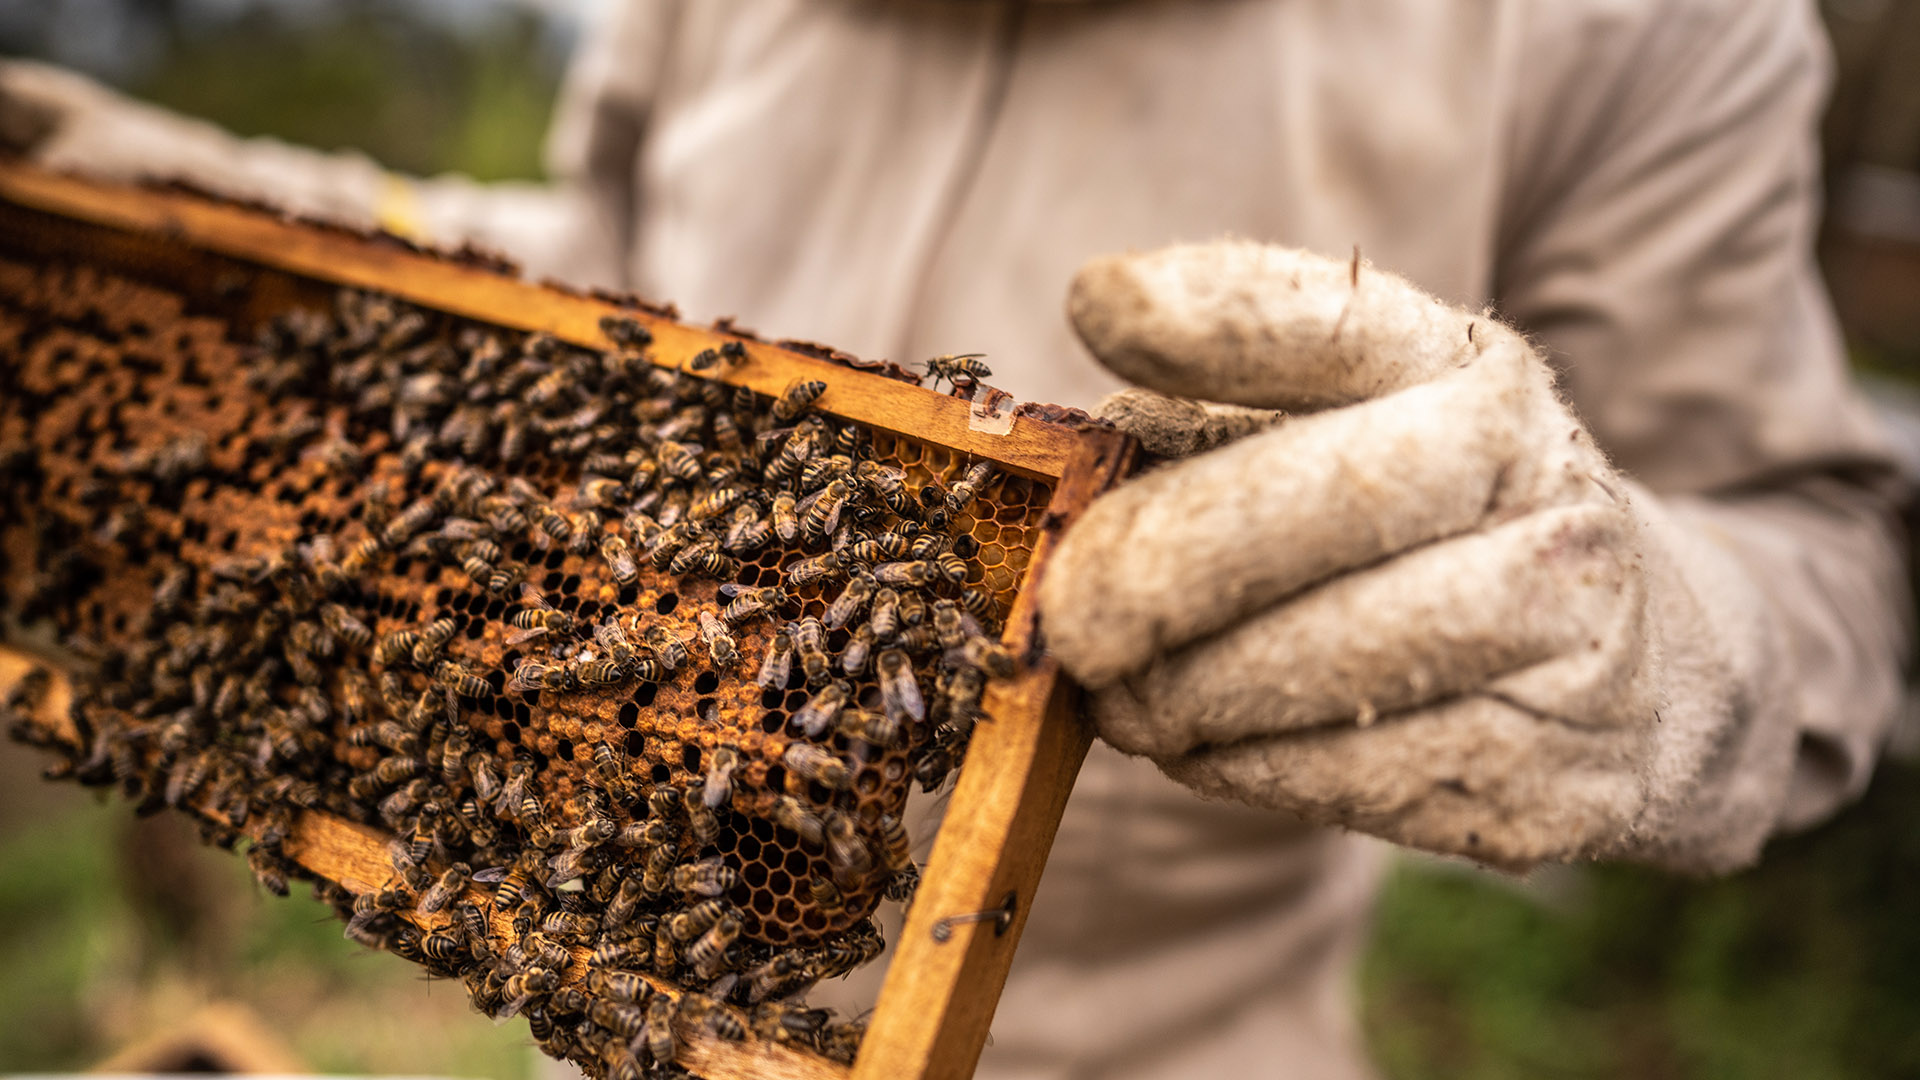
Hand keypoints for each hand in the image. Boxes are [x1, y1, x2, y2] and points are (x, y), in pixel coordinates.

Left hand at [1037, 241, 1751, 868]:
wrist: (1650, 676)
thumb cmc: (1433, 537)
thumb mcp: (1358, 443)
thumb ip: (1218, 425)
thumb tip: (1071, 461)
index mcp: (1471, 371)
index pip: (1343, 320)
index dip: (1218, 313)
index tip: (1096, 306)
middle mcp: (1543, 477)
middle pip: (1340, 500)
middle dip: (1171, 564)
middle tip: (1067, 619)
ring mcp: (1570, 628)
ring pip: (1344, 659)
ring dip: (1191, 690)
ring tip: (1117, 698)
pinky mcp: (1556, 772)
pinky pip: (1360, 779)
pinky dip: (1248, 766)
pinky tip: (1201, 748)